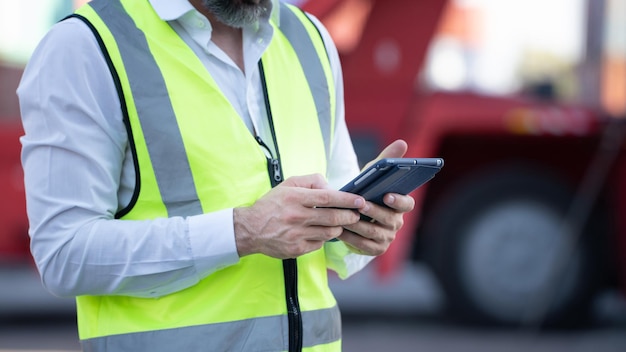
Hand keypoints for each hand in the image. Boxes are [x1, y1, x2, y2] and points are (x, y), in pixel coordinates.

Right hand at [234, 174, 366, 258]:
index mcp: (295, 198)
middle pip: (332, 217)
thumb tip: (330, 187)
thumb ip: (311, 181)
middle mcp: (296, 216)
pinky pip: (319, 243)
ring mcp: (296, 235)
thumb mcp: (287, 185)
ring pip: (329, 233)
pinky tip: (321, 232)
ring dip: (339, 228)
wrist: (250, 229)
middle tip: (356, 215)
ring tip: (340, 223)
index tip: (360, 200)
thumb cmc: (271, 205)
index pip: (328, 197)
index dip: (347, 199)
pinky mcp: (296, 249)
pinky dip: (324, 238)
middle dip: (349, 216)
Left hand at [338, 139, 415, 255]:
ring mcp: (387, 237)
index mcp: (401, 205)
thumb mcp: (374, 173)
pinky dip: (351, 238)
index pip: (408, 204)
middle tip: (361, 205)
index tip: (387, 195)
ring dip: (358, 224)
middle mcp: (397, 222)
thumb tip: (402, 143)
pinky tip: (339, 230)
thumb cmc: (366, 190)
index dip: (399, 201)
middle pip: (388, 219)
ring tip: (345, 217)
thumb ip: (387, 158)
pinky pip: (363, 244)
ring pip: (373, 232)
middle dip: (374, 212)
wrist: (352, 213)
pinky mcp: (375, 248)